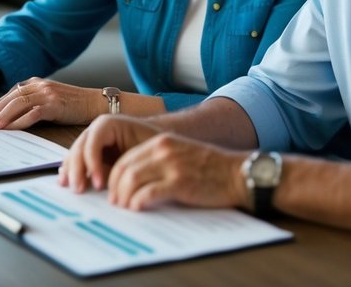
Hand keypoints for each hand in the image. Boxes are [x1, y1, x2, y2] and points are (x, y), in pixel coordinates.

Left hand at [0, 78, 105, 129]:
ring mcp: (48, 94)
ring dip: (4, 116)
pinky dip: (19, 122)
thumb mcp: (52, 96)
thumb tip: (15, 113)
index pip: (13, 91)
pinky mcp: (55, 105)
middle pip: (13, 97)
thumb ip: (35, 99)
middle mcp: (41, 85)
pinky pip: (32, 114)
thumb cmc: (74, 104)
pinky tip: (11, 129)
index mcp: (39, 82)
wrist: (96, 103)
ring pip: (19, 104)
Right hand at [58, 114, 163, 192]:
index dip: (92, 163)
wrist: (156, 143)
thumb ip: (121, 166)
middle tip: (80, 189)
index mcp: (108, 124)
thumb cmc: (151, 145)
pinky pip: (77, 160)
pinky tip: (65, 182)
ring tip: (71, 188)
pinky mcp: (90, 151)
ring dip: (71, 171)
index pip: (93, 142)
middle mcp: (95, 129)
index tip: (98, 184)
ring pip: (74, 154)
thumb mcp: (139, 154)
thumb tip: (103, 183)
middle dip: (77, 169)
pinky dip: (72, 171)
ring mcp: (91, 139)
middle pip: (79, 148)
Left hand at [103, 133, 247, 211]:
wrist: (237, 174)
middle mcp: (163, 150)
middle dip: (114, 188)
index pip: (127, 158)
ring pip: (132, 180)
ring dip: (123, 197)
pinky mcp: (180, 183)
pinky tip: (137, 209)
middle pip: (125, 168)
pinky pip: (149, 193)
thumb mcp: (181, 154)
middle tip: (114, 203)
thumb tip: (134, 180)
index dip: (114, 176)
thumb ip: (159, 161)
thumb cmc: (211, 168)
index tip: (113, 190)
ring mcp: (171, 166)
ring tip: (124, 208)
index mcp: (162, 142)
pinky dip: (138, 202)